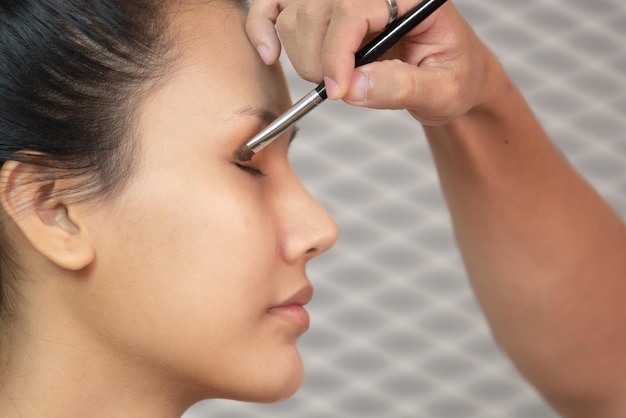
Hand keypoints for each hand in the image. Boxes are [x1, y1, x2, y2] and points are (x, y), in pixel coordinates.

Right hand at [245, 0, 496, 124]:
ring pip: (294, 12)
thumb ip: (403, 88)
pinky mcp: (325, 8)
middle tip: (342, 90)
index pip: (354, 8)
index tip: (338, 92)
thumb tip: (355, 88)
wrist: (449, 75)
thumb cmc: (453, 78)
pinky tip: (269, 54)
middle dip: (320, 61)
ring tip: (332, 79)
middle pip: (316, 10)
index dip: (338, 53)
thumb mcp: (444, 91)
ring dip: (302, 56)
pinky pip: (277, 5)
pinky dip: (264, 26)